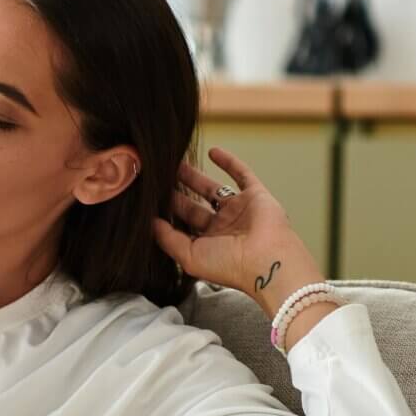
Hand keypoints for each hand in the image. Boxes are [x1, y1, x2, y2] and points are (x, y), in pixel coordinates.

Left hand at [152, 146, 323, 306]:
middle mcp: (223, 226)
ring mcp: (239, 210)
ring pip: (213, 187)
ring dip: (194, 175)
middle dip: (176, 190)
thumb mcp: (189, 256)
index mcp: (208, 242)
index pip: (183, 222)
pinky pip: (242, 174)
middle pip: (194, 204)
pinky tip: (212, 151)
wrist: (267, 259)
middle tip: (158, 176)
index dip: (167, 209)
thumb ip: (167, 239)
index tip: (150, 196)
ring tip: (174, 162)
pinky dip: (229, 162)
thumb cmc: (229, 264)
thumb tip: (149, 223)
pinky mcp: (255, 195)